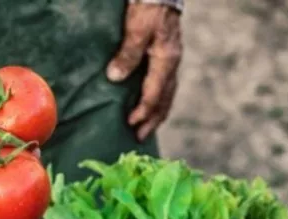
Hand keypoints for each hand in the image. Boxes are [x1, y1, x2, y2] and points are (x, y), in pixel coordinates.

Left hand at [107, 4, 182, 139]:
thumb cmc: (148, 8)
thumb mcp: (137, 29)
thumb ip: (128, 54)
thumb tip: (115, 78)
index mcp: (166, 60)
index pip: (155, 94)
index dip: (143, 111)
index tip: (130, 123)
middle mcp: (172, 63)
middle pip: (165, 99)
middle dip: (153, 120)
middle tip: (140, 137)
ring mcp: (171, 60)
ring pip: (168, 94)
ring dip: (157, 113)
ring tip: (147, 127)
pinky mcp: (167, 56)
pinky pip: (165, 85)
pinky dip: (159, 99)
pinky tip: (151, 104)